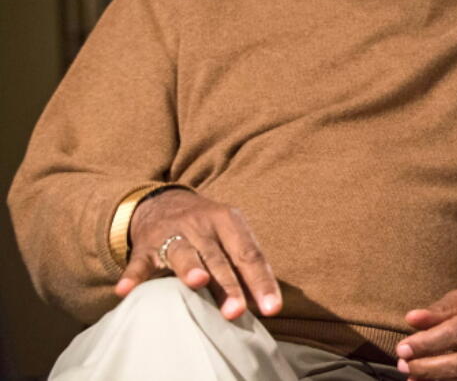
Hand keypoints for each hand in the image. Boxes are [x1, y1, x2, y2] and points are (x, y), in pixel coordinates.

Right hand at [115, 189, 281, 320]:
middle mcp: (202, 225)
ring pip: (183, 252)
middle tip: (236, 311)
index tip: (272, 309)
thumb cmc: (207, 231)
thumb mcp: (229, 237)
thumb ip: (242, 265)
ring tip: (198, 282)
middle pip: (218, 258)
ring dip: (190, 268)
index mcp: (229, 222)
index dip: (262, 282)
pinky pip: (138, 262)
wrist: (164, 202)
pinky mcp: (145, 246)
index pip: (249, 254)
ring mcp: (172, 233)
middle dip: (228, 285)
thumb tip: (265, 304)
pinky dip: (133, 276)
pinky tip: (126, 290)